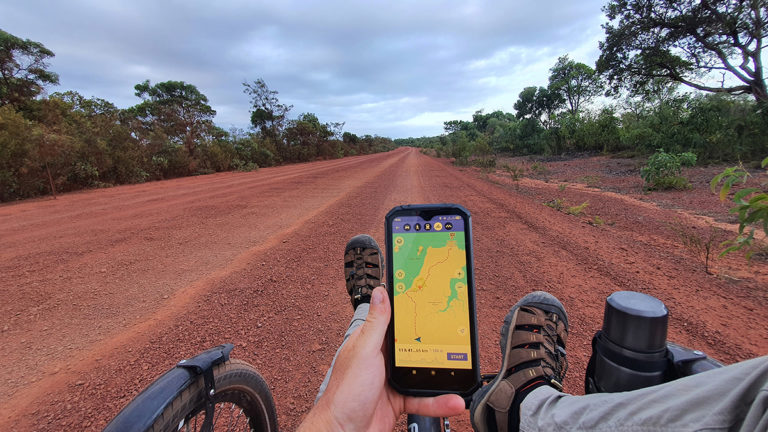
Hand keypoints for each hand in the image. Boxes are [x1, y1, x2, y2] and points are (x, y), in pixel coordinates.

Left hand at [298, 286, 465, 430]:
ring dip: (441, 376)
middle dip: (435, 344)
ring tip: (460, 372)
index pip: (395, 321)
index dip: (412, 311)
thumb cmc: (345, 394)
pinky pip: (424, 398)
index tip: (432, 300)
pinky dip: (438, 401)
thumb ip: (377, 324)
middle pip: (414, 346)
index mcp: (371, 342)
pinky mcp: (399, 401)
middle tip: (456, 336)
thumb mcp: (365, 352)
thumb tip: (381, 292)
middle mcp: (382, 360)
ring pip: (422, 373)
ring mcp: (391, 381)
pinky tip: (451, 401)